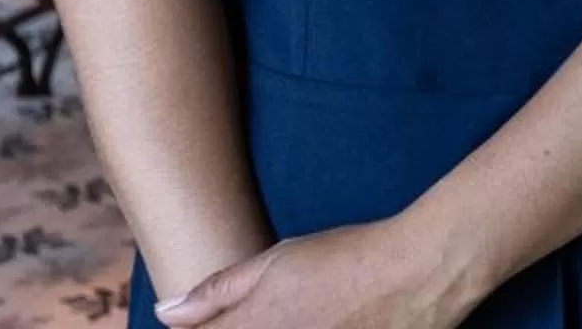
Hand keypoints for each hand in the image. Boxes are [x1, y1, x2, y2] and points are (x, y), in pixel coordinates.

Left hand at [150, 219, 480, 328]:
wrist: (416, 273)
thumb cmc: (346, 259)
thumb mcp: (275, 262)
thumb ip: (216, 291)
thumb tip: (165, 314)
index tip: (214, 321)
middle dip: (239, 328)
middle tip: (281, 310)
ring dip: (279, 328)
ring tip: (306, 315)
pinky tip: (321, 322)